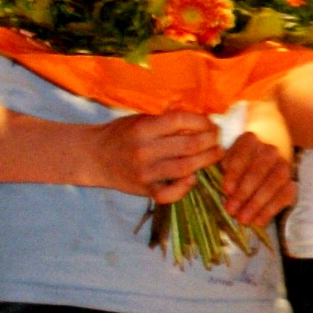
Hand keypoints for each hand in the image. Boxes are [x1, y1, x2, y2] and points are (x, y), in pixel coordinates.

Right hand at [93, 111, 224, 203]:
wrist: (93, 157)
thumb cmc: (120, 134)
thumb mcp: (139, 119)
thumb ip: (164, 120)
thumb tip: (200, 117)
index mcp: (143, 128)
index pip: (180, 121)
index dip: (202, 122)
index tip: (211, 123)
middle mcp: (145, 150)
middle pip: (188, 146)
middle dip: (211, 141)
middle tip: (219, 138)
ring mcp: (145, 172)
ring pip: (184, 168)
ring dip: (206, 161)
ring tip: (218, 154)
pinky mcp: (143, 189)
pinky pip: (168, 194)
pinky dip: (183, 188)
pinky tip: (192, 179)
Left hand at [220, 130, 296, 225]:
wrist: (254, 171)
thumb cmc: (233, 169)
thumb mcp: (222, 164)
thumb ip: (222, 173)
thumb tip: (226, 191)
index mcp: (250, 140)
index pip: (243, 153)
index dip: (235, 172)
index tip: (226, 190)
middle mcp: (270, 150)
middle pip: (260, 170)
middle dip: (244, 192)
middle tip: (231, 209)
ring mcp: (283, 166)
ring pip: (274, 182)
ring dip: (257, 203)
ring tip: (243, 219)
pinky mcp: (290, 183)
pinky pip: (284, 196)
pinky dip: (270, 210)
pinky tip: (257, 221)